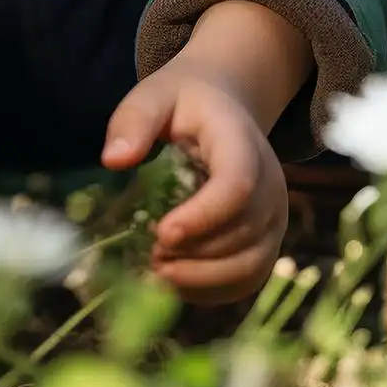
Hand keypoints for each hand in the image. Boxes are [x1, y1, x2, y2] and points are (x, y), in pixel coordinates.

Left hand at [102, 59, 288, 304]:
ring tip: (159, 272)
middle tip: (149, 257)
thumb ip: (134, 121)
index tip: (160, 233)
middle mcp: (270, 184)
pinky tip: (175, 283)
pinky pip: (247, 280)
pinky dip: (212, 291)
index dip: (202, 217)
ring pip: (250, 266)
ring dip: (202, 279)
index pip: (237, 186)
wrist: (225, 108)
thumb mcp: (155, 95)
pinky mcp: (266, 243)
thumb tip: (113, 160)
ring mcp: (273, 217)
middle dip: (194, 256)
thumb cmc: (185, 104)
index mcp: (241, 142)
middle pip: (243, 234)